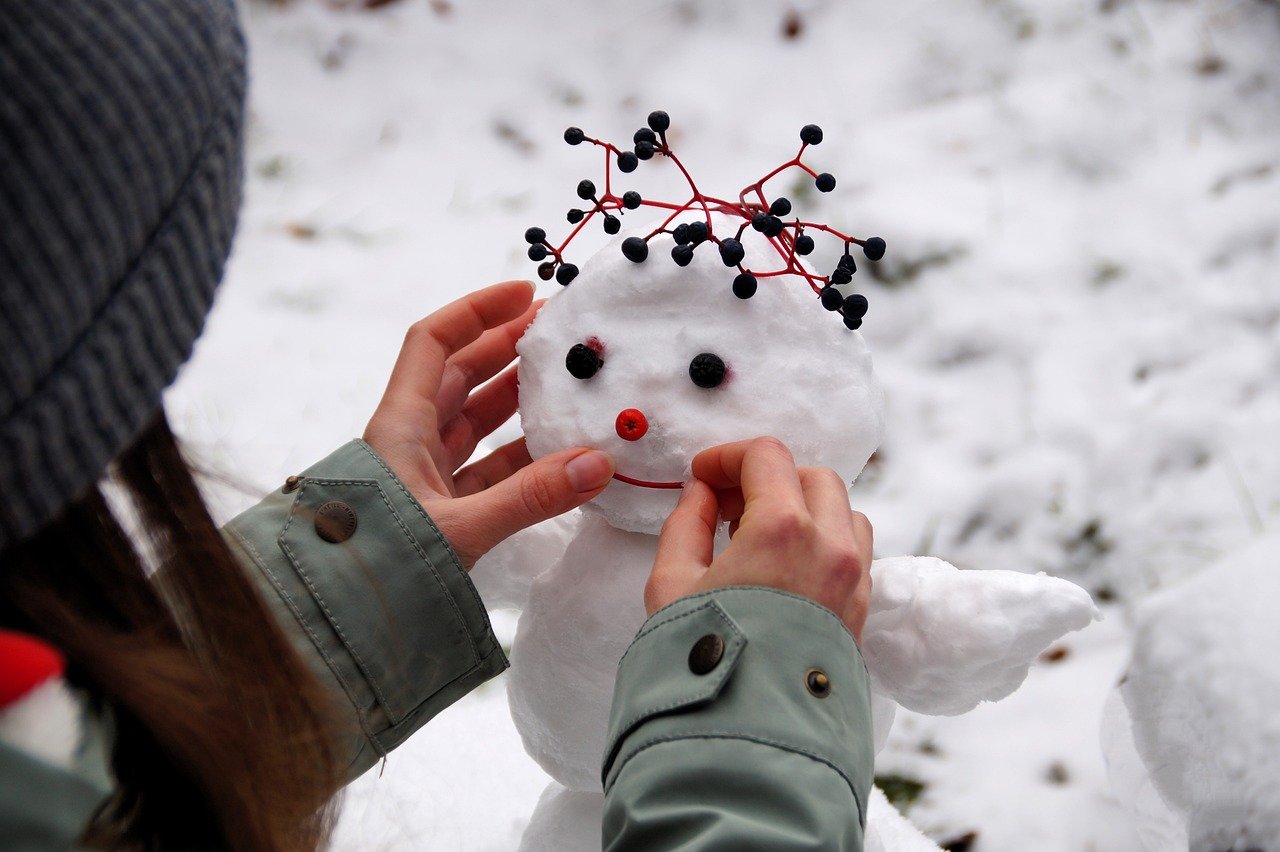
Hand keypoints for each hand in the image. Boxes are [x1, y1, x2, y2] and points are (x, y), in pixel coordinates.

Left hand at [363, 280, 613, 568]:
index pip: (433, 342)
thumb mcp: (460, 527)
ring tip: (567, 381)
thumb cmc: (382, 565)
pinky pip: (487, 468)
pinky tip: (560, 451)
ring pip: (476, 420)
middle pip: (460, 373)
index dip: (476, 309)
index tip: (524, 291)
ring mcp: (425, 475)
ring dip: (517, 399)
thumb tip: (599, 463)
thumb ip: (531, 497)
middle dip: (507, 347)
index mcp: (399, 424)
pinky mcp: (441, 508)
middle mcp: (409, 440)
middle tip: (558, 331)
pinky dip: (521, 456)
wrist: (345, 624)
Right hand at [645, 437, 872, 640]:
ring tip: (758, 536)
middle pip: (811, 475)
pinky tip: (784, 567)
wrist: (749, 736)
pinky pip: (853, 550)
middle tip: (726, 505)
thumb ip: (686, 523)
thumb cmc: (701, 662)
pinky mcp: (861, 609)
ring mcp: (853, 578)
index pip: (767, 456)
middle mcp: (830, 545)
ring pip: (842, 510)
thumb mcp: (671, 583)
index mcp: (783, 528)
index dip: (728, 456)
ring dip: (803, 507)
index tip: (703, 476)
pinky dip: (823, 540)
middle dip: (768, 478)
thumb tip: (701, 494)